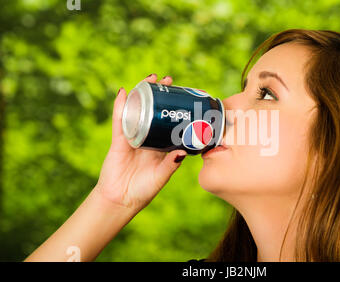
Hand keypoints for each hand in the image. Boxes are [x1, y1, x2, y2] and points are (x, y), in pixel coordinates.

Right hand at [94, 74, 186, 212]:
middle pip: (153, 111)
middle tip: (168, 81)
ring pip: (137, 110)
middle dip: (160, 95)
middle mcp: (148, 138)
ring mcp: (133, 137)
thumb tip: (182, 151)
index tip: (183, 95)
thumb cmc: (144, 190)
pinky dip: (120, 106)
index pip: (169, 121)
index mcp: (160, 145)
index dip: (174, 108)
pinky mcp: (118, 141)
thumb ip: (171, 165)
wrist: (121, 200)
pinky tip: (124, 92)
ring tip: (150, 79)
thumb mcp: (161, 176)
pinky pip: (119, 120)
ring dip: (142, 94)